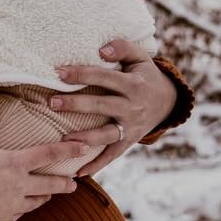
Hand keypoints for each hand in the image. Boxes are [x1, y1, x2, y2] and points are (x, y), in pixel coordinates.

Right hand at [0, 100, 91, 220]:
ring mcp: (12, 205)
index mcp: (13, 164)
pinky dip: (23, 207)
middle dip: (64, 183)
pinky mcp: (3, 219)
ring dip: (44, 196)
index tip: (84, 148)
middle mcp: (19, 185)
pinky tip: (21, 205)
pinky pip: (20, 213)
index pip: (47, 154)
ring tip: (48, 194)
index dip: (68, 151)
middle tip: (73, 183)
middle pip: (50, 184)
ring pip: (37, 201)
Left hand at [47, 38, 177, 176]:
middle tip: (51, 102)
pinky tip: (79, 172)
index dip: (82, 74)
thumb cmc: (145, 75)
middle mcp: (132, 106)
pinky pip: (113, 155)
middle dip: (76, 104)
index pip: (104, 77)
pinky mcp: (129, 141)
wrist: (168, 102)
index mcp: (134, 84)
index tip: (59, 73)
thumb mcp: (140, 57)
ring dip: (86, 138)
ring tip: (64, 141)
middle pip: (102, 105)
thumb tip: (101, 50)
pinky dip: (98, 165)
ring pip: (107, 134)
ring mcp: (131, 126)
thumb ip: (122, 47)